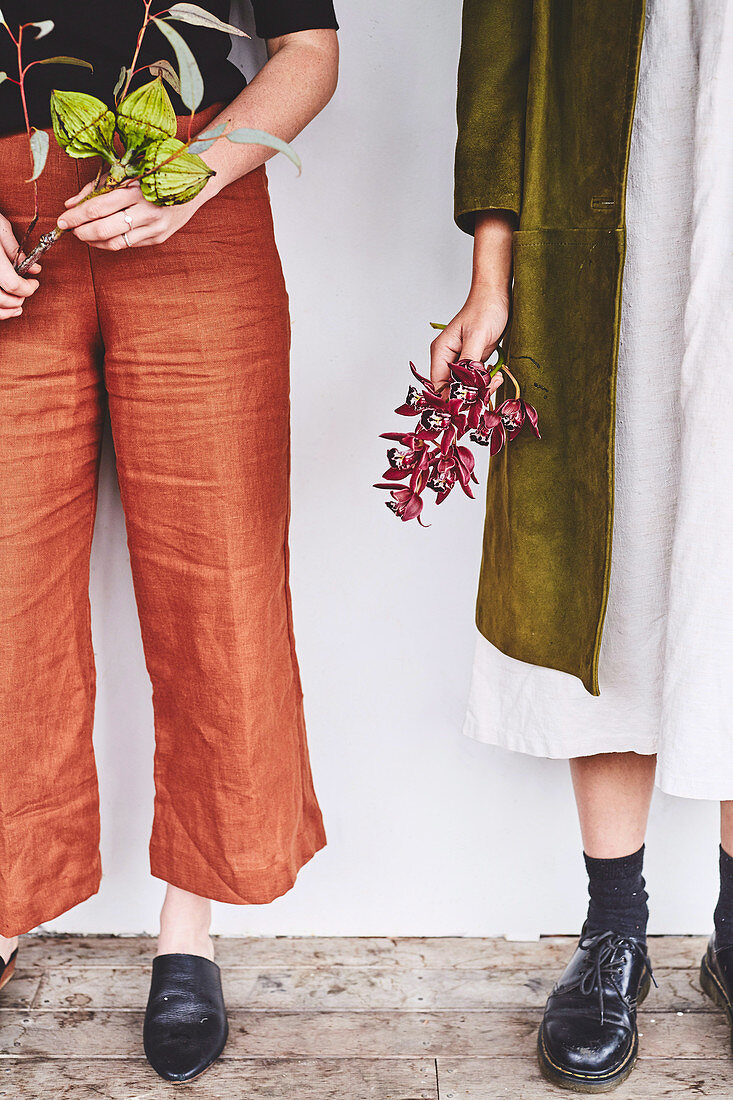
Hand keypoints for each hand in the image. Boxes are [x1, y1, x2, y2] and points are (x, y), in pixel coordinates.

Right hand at [0, 215, 40, 319]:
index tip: (34, 283)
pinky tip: (4, 308)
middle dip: (18, 299)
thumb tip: (35, 270)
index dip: (28, 288)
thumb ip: (15, 250)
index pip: (12, 284)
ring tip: (18, 307)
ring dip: (6, 311)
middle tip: (26, 292)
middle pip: (1, 299)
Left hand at [57, 180, 202, 250]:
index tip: (62, 220)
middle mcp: (147, 211)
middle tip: (69, 230)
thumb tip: (71, 204)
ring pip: (115, 242)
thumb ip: (97, 187)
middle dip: (82, 232)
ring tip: (82, 235)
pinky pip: (128, 244)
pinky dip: (110, 242)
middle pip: (104, 229)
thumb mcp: (126, 173)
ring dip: (93, 241)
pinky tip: (101, 237)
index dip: (77, 216)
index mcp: (137, 190)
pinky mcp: (159, 238)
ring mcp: (155, 228)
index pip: (99, 208)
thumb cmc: (155, 174)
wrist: (194, 186)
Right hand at [430, 286, 509, 393]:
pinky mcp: (472, 361)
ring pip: (464, 387)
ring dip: (479, 389)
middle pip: (451, 389)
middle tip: (489, 389)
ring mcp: (460, 360)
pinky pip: (474, 380)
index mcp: (441, 352)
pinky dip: (485, 383)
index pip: (438, 385)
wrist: (497, 295)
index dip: (451, 398)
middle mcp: (447, 358)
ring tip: (495, 380)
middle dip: (469, 394)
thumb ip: (469, 361)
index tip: (470, 401)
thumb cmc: (485, 309)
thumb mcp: (477, 336)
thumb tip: (464, 384)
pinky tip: (496, 376)